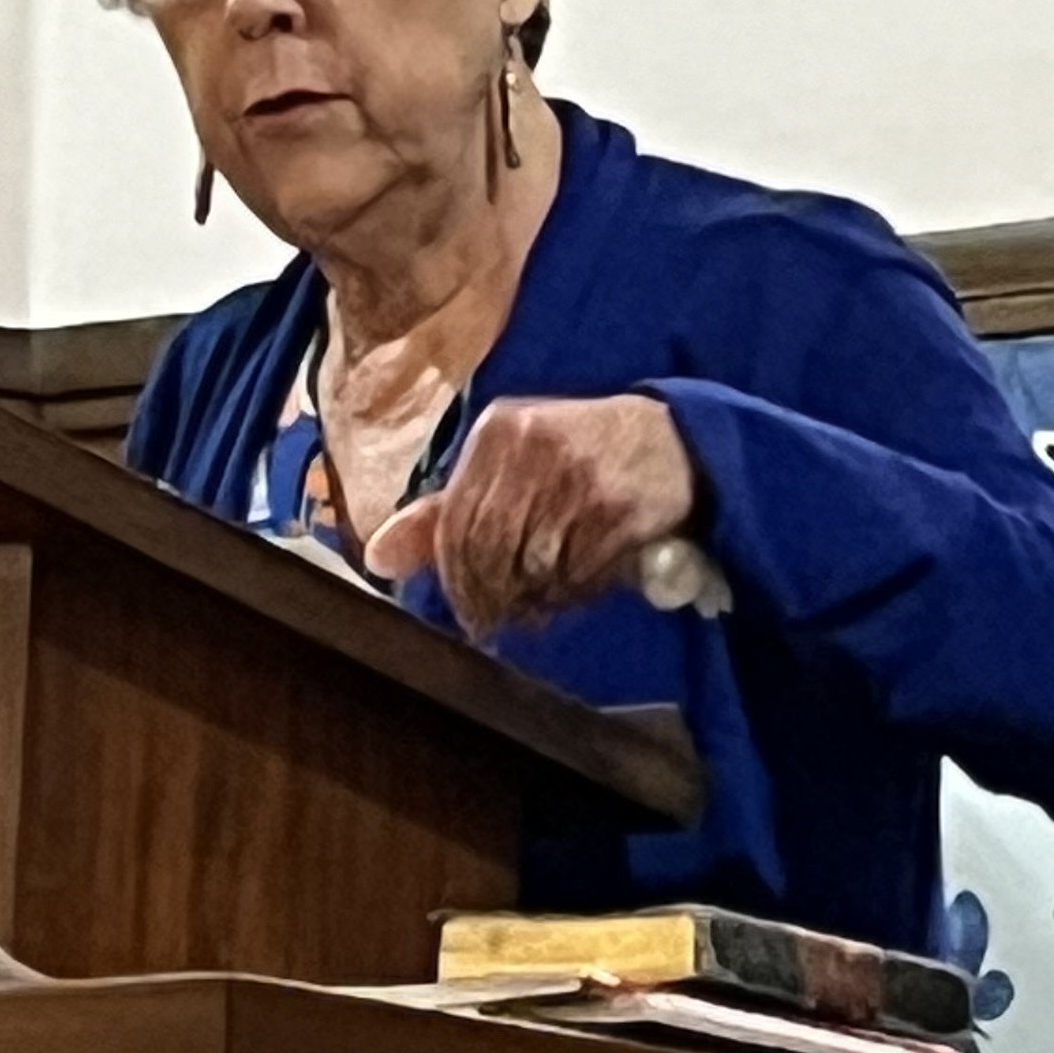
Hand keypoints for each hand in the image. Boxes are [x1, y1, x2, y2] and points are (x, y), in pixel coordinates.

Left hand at [363, 392, 699, 642]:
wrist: (676, 442)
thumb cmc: (577, 458)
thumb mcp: (510, 466)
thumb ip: (442, 512)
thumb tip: (377, 559)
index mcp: (498, 430)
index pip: (454, 522)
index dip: (452, 577)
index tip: (462, 607)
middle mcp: (533, 448)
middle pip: (487, 548)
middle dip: (485, 596)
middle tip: (490, 622)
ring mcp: (577, 478)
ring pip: (528, 566)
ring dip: (527, 599)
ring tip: (533, 604)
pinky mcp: (616, 510)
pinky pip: (573, 575)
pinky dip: (565, 595)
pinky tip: (569, 591)